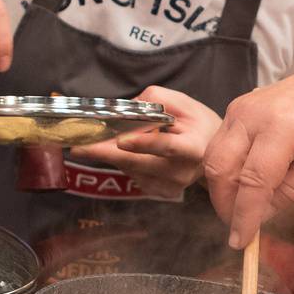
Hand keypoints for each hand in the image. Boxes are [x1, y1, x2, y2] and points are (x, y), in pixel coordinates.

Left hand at [69, 86, 219, 198]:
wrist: (214, 153)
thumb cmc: (198, 123)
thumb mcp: (183, 103)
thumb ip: (154, 101)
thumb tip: (124, 110)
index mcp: (192, 147)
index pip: (167, 147)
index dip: (144, 144)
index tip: (121, 140)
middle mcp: (181, 172)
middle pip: (139, 163)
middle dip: (106, 153)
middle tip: (78, 146)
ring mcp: (170, 187)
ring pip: (130, 167)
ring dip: (113, 152)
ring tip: (109, 138)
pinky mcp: (159, 193)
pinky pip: (131, 174)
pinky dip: (123, 160)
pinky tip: (131, 150)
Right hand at [204, 62, 293, 246]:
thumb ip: (290, 192)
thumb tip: (257, 218)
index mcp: (282, 126)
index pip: (254, 179)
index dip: (244, 215)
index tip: (240, 242)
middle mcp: (253, 113)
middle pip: (221, 168)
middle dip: (225, 205)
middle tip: (240, 229)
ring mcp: (239, 108)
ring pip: (213, 159)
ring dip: (223, 190)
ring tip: (243, 209)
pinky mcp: (234, 110)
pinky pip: (219, 147)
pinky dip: (226, 172)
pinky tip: (245, 186)